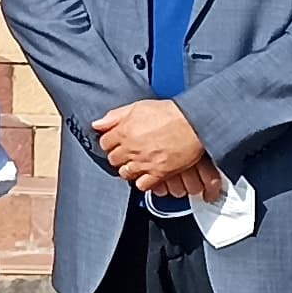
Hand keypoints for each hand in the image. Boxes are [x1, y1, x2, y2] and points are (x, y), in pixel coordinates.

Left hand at [93, 99, 224, 200]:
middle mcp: (131, 149)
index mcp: (124, 131)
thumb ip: (115, 116)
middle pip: (113, 159)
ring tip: (136, 162)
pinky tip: (146, 174)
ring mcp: (143, 163)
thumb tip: (97, 124)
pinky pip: (142, 185)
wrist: (194, 124)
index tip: (115, 141)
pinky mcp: (158, 174)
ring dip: (128, 168)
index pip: (104, 143)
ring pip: (125, 173)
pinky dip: (142, 181)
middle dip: (118, 155)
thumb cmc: (170, 113)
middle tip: (126, 151)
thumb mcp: (138, 107)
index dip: (110, 141)